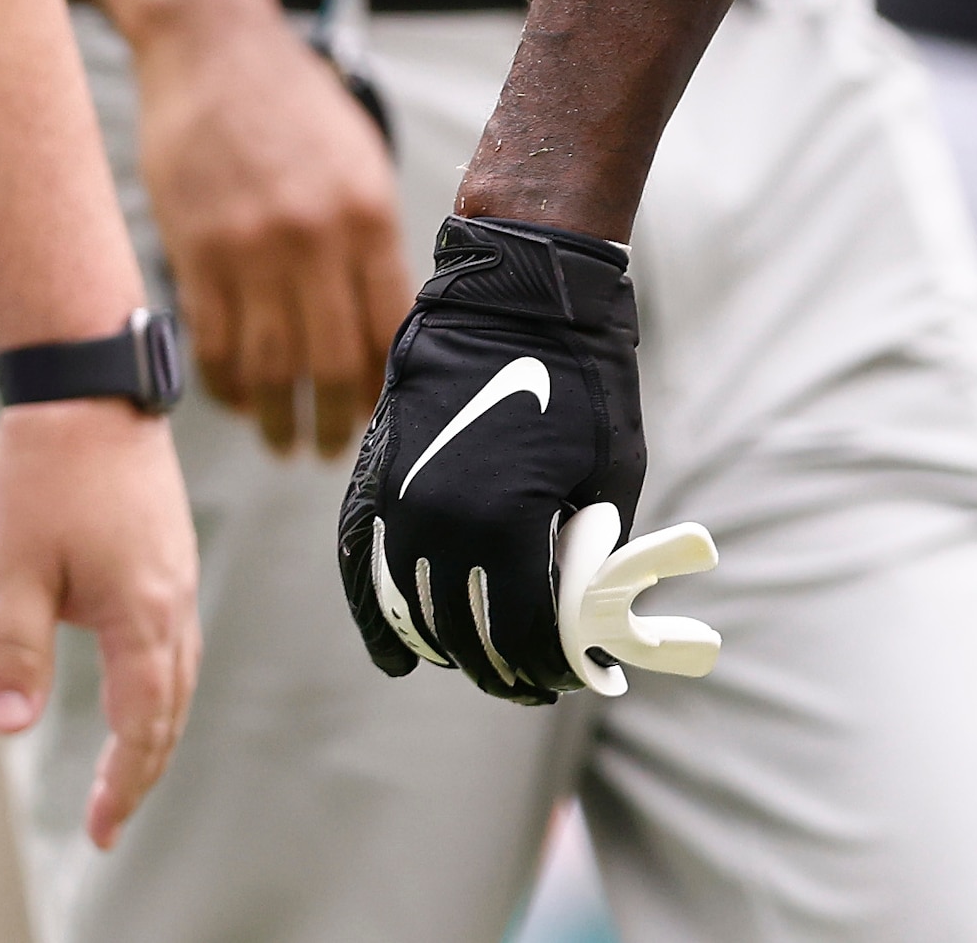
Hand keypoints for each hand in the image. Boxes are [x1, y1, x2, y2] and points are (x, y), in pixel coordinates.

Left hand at [0, 396, 198, 848]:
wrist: (91, 390)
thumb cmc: (52, 472)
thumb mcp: (17, 567)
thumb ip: (17, 650)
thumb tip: (14, 725)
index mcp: (142, 611)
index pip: (143, 720)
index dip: (124, 780)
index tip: (101, 827)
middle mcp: (173, 598)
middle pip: (171, 705)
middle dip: (144, 767)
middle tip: (112, 817)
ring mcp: (177, 573)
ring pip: (180, 671)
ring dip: (156, 726)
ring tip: (128, 767)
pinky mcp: (168, 553)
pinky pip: (176, 637)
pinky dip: (161, 682)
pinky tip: (136, 684)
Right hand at [129, 0, 405, 451]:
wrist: (215, 52)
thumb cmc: (295, 105)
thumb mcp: (359, 160)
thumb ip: (373, 238)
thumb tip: (384, 324)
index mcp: (368, 214)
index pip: (386, 327)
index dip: (383, 383)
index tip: (382, 414)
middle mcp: (312, 238)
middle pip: (328, 360)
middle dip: (332, 420)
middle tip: (329, 450)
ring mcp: (248, 249)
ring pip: (266, 366)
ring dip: (275, 418)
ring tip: (283, 442)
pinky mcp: (191, 252)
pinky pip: (211, 343)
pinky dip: (225, 384)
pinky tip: (238, 400)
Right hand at [338, 216, 646, 704]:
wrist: (516, 294)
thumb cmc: (581, 377)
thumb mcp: (611, 468)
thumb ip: (594, 545)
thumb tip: (586, 610)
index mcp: (506, 520)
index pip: (522, 630)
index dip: (551, 667)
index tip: (575, 680)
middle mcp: (439, 521)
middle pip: (464, 632)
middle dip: (505, 668)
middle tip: (535, 681)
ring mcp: (397, 502)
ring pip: (413, 610)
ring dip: (451, 647)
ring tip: (487, 666)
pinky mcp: (373, 482)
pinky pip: (365, 568)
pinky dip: (380, 617)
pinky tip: (401, 655)